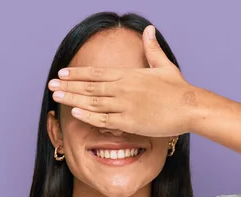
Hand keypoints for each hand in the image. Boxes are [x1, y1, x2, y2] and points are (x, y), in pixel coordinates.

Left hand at [48, 25, 197, 137]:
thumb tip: (149, 29)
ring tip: (56, 96)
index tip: (62, 73)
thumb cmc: (179, 89)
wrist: (190, 107)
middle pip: (90, 86)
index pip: (97, 72)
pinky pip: (104, 119)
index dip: (77, 73)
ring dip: (73, 98)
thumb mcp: (164, 65)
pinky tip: (75, 112)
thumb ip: (152, 49)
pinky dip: (88, 116)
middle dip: (68, 85)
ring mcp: (125, 105)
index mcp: (129, 75)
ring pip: (93, 102)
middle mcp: (123, 88)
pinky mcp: (130, 122)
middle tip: (50, 85)